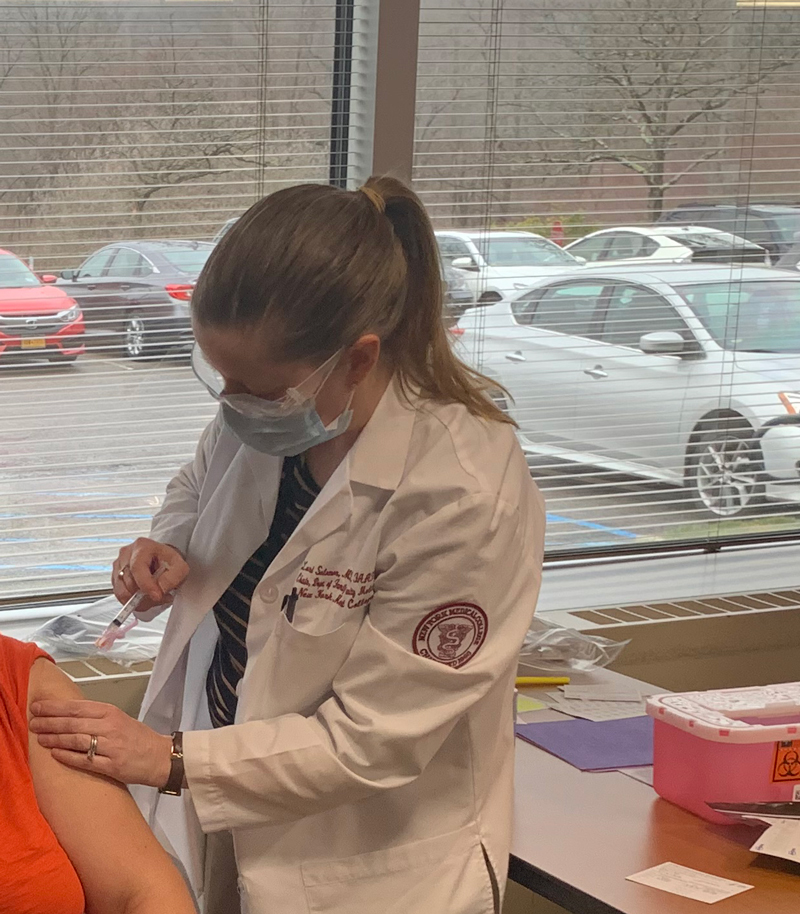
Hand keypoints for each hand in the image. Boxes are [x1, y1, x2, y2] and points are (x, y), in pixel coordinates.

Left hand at [30, 699, 172, 788]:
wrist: (161, 756)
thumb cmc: (139, 738)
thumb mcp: (120, 719)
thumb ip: (97, 717)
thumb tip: (68, 716)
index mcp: (112, 712)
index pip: (77, 707)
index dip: (55, 707)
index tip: (38, 706)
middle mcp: (110, 727)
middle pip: (73, 723)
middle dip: (49, 722)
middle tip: (32, 721)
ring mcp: (111, 746)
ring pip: (76, 740)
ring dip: (55, 739)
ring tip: (39, 738)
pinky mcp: (112, 766)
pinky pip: (85, 760)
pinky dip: (68, 757)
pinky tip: (55, 754)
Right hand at [112, 538, 188, 609]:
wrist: (161, 559)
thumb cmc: (168, 561)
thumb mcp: (180, 567)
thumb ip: (172, 578)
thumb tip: (159, 590)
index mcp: (142, 546)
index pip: (138, 567)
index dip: (146, 585)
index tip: (157, 596)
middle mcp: (126, 554)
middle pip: (130, 582)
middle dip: (146, 595)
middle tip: (161, 596)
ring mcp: (118, 565)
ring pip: (123, 592)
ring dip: (139, 601)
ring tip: (153, 596)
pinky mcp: (115, 577)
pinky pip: (120, 595)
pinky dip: (132, 601)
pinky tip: (144, 596)